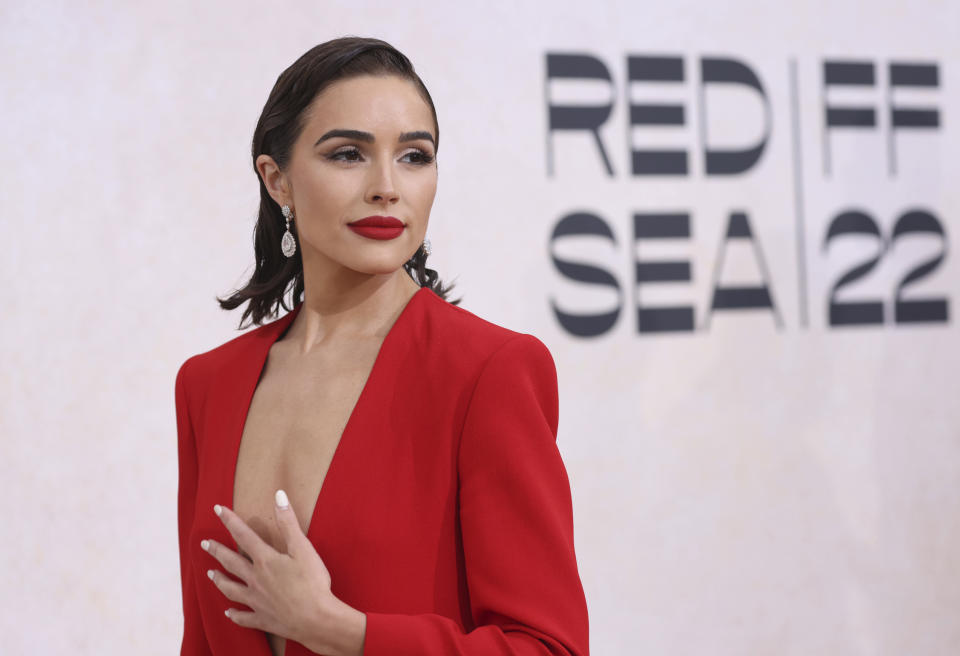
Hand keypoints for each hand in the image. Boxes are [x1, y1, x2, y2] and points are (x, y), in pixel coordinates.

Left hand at [201, 490, 345, 651]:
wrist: (316, 619)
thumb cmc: (312, 582)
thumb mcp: (303, 548)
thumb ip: (288, 522)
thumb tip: (278, 495)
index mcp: (265, 560)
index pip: (243, 535)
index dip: (230, 521)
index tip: (217, 509)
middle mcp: (255, 579)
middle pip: (231, 562)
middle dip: (217, 551)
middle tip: (204, 543)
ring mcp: (256, 600)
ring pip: (231, 588)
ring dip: (219, 580)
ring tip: (210, 574)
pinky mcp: (262, 618)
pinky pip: (243, 617)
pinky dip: (234, 614)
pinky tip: (228, 612)